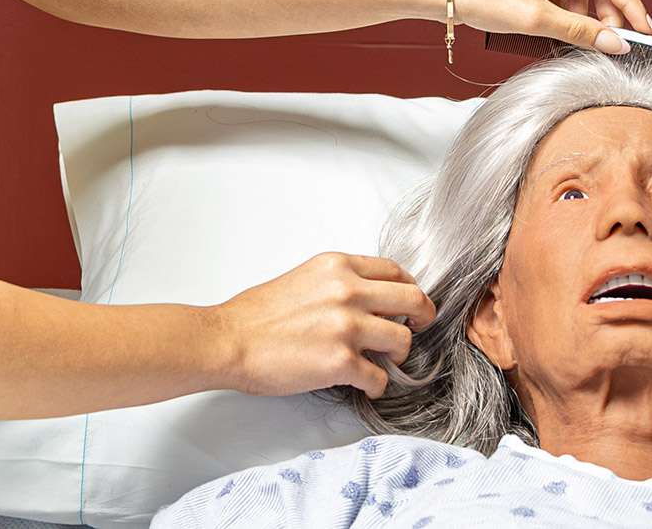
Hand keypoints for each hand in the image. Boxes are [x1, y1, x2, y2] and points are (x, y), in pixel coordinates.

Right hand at [211, 252, 436, 398]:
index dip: (409, 290)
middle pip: (413, 300)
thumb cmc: (256, 315)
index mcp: (338, 266)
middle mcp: (348, 291)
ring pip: (404, 341)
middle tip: (417, 330)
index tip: (409, 303)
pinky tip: (363, 384)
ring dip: (397, 356)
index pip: (395, 272)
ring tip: (381, 362)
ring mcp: (347, 326)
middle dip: (422, 318)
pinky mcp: (342, 361)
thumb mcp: (304, 278)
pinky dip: (375, 385)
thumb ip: (339, 283)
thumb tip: (367, 300)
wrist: (229, 340)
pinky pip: (381, 378)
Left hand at [451, 0, 651, 53]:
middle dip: (604, 14)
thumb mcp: (534, 17)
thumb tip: (615, 43)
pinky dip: (566, 10)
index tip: (645, 30)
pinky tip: (567, 29)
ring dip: (584, 14)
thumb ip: (580, 30)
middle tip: (614, 43)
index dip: (629, 6)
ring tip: (586, 40)